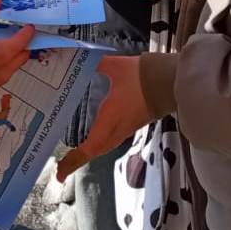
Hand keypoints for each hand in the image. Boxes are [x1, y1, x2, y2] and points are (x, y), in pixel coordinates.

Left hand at [56, 55, 151, 180]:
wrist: (172, 81)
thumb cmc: (143, 77)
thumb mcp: (116, 67)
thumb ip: (96, 63)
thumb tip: (78, 56)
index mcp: (110, 119)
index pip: (89, 147)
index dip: (73, 161)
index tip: (59, 174)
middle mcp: (118, 129)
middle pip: (95, 151)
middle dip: (78, 160)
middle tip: (62, 167)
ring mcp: (127, 127)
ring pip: (105, 146)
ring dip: (89, 152)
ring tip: (74, 154)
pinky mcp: (134, 122)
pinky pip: (113, 138)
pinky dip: (99, 142)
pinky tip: (95, 135)